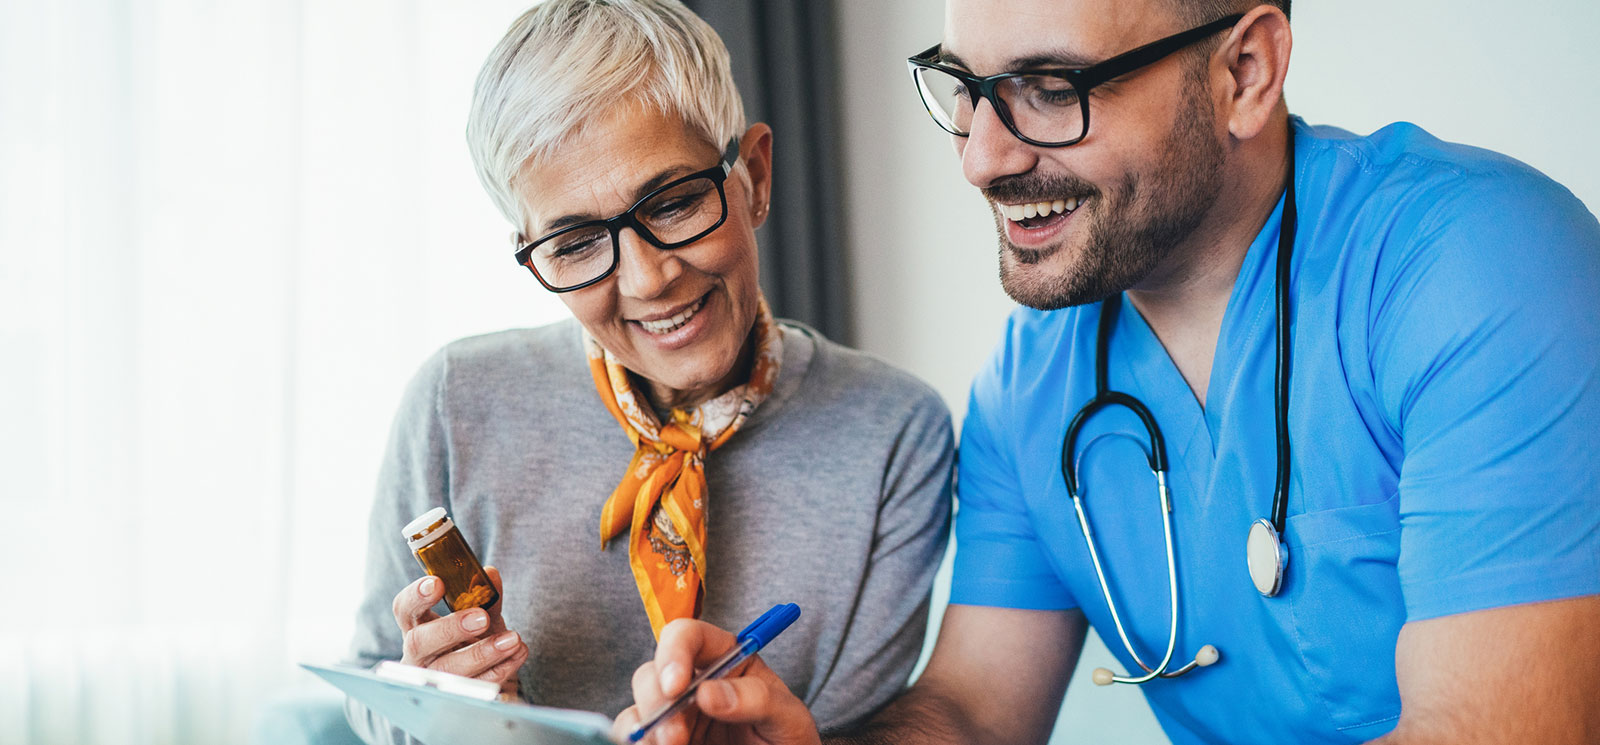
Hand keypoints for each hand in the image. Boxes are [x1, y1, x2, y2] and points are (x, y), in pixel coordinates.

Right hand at [391, 565, 527, 696]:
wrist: (483, 676)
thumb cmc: (471, 639)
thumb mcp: (477, 615)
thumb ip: (483, 596)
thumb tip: (490, 574)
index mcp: (417, 627)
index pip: (405, 609)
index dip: (417, 596)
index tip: (438, 582)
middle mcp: (418, 655)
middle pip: (420, 643)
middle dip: (451, 629)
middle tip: (482, 617)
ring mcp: (434, 680)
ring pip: (449, 670)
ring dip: (483, 653)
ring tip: (513, 639)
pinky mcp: (456, 699)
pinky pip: (475, 687)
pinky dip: (501, 670)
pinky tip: (517, 654)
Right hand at [614, 618, 819, 744]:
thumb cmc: (788, 740)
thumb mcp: (788, 717)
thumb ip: (757, 699)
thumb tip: (708, 693)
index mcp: (726, 659)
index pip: (689, 636)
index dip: (675, 652)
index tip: (676, 686)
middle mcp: (694, 682)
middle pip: (653, 672)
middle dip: (657, 701)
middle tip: (676, 737)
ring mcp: (675, 713)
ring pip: (638, 706)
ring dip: (648, 727)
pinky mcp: (662, 739)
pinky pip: (632, 734)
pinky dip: (636, 741)